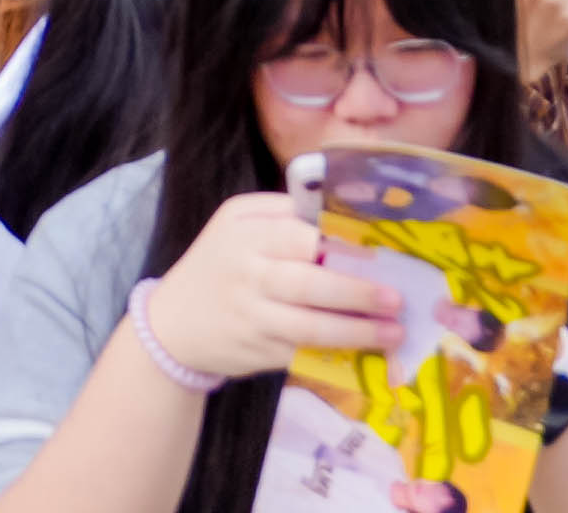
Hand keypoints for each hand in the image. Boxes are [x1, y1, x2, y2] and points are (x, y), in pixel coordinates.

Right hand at [135, 166, 425, 387]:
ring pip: (310, 329)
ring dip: (356, 332)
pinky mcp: (258, 355)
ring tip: (394, 332)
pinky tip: (367, 352)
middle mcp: (248, 277)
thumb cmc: (217, 262)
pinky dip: (337, 356)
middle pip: (308, 286)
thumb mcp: (235, 220)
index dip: (339, 244)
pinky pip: (304, 355)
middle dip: (357, 293)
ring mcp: (253, 320)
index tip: (377, 251)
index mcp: (246, 235)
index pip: (298, 235)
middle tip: (395, 298)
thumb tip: (339, 211)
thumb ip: (282, 212)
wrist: (172, 326)